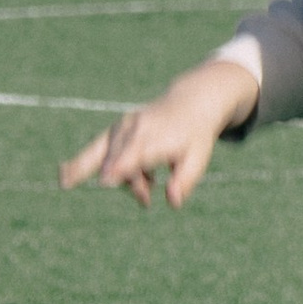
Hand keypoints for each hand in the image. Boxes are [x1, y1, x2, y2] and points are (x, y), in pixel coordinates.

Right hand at [60, 59, 259, 210]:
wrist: (193, 101)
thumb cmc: (197, 134)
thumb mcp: (199, 157)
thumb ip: (185, 179)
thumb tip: (172, 202)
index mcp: (157, 136)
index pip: (133, 157)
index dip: (120, 170)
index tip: (106, 181)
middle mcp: (135, 129)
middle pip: (118, 162)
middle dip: (128, 183)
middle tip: (146, 199)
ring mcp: (123, 127)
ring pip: (110, 158)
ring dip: (127, 179)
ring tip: (148, 193)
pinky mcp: (118, 129)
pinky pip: (104, 153)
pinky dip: (111, 169)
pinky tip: (108, 182)